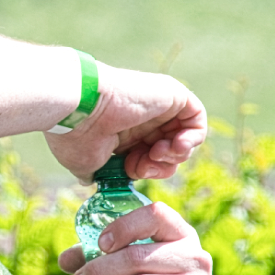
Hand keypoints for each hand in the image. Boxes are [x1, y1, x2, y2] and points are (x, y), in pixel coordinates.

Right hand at [44, 65, 206, 180]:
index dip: (143, 171)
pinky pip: (197, 119)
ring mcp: (158, 106)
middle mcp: (141, 118)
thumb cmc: (77, 134)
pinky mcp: (173, 94)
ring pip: (183, 139)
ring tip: (158, 152)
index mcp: (122, 132)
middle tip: (145, 165)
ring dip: (175, 156)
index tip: (129, 171)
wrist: (80, 106)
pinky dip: (192, 138)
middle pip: (167, 152)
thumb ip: (95, 171)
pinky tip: (175, 145)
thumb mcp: (86, 163)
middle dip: (160, 167)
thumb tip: (90, 179)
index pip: (146, 158)